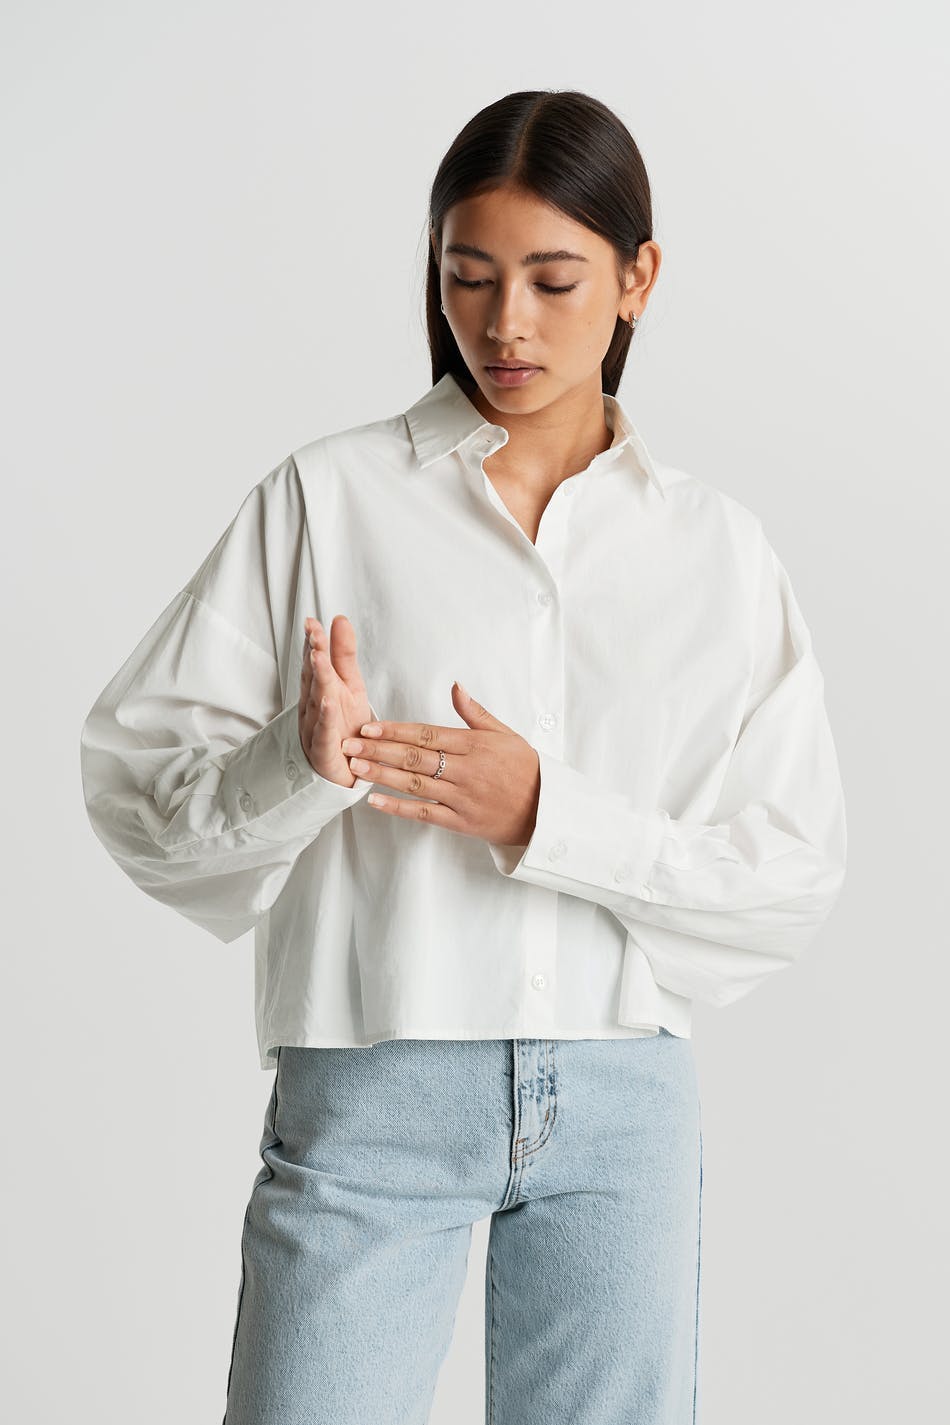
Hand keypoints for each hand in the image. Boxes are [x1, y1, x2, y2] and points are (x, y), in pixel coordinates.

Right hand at [298, 615, 373, 787]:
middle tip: (314, 632)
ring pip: (316, 701)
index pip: (315, 662)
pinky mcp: (323, 752)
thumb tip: (339, 619)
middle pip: (314, 677)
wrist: (347, 772)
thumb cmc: (346, 728)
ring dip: (317, 679)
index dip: (314, 642)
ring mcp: (316, 729)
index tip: (313, 623)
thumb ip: (344, 654)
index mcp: (320, 690)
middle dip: (314, 654)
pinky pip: (324, 734)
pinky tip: (328, 702)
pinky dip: (325, 719)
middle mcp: (314, 707)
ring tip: (318, 657)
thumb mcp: (350, 686)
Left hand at [340, 681, 540, 848]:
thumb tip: (456, 686)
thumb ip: (476, 713)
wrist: (548, 811)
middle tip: (348, 744)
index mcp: (475, 745)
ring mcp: (463, 798)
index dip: (395, 730)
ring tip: (356, 766)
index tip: (368, 726)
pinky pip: (426, 814)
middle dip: (379, 750)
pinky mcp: (463, 823)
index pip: (427, 734)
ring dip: (382, 775)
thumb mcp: (505, 734)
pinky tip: (375, 801)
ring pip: (416, 784)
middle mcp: (467, 770)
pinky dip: (399, 808)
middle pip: (415, 757)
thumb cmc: (525, 769)